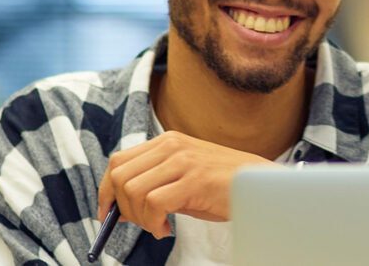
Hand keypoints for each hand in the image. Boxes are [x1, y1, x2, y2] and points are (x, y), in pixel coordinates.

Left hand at [97, 130, 278, 238]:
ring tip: (158, 225)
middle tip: (140, 223)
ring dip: (139, 218)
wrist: (262, 187)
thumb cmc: (224, 187)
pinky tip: (167, 228)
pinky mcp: (194, 179)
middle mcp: (172, 146)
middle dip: (120, 207)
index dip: (106, 190)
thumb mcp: (184, 178)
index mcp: (168, 141)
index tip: (107, 213)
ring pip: (132, 191)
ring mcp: (183, 161)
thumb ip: (155, 183)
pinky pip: (153, 203)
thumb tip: (118, 208)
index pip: (119, 161)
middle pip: (119, 176)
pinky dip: (153, 223)